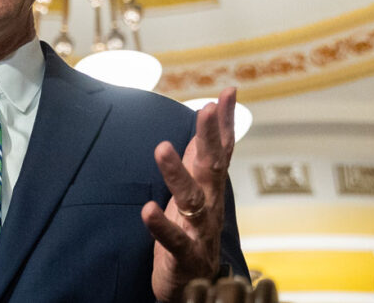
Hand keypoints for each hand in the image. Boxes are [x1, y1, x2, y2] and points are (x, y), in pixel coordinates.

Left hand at [142, 87, 236, 301]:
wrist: (194, 282)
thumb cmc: (191, 228)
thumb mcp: (197, 187)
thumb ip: (202, 155)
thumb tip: (209, 118)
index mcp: (211, 187)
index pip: (222, 150)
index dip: (225, 122)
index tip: (227, 92)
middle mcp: (211, 205)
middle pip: (212, 167)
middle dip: (210, 137)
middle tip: (205, 109)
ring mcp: (200, 230)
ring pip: (192, 199)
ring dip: (177, 173)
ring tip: (161, 148)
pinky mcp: (184, 254)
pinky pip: (174, 239)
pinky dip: (161, 226)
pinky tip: (146, 211)